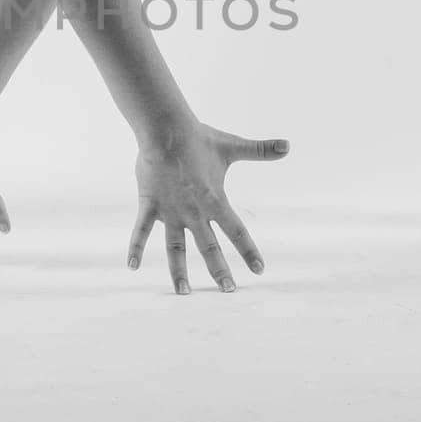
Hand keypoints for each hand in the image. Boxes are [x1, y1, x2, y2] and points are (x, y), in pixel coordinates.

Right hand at [127, 122, 288, 293]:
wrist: (167, 129)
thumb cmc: (199, 137)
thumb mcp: (232, 146)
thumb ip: (260, 150)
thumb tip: (288, 145)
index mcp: (215, 200)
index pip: (237, 231)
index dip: (249, 251)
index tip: (259, 270)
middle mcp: (195, 211)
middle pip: (209, 247)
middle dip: (219, 270)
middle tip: (229, 290)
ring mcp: (171, 210)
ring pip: (176, 248)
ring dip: (179, 270)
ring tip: (184, 292)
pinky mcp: (150, 205)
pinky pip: (141, 230)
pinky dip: (135, 248)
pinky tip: (132, 267)